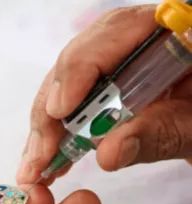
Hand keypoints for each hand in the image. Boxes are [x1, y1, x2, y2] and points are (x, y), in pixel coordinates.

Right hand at [17, 5, 191, 184]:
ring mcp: (116, 63)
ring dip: (48, 129)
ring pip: (67, 86)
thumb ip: (160, 134)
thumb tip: (107, 154)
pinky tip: (51, 158)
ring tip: (37, 166)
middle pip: (78, 61)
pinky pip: (73, 103)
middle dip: (51, 112)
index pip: (114, 32)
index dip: (78, 69)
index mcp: (172, 30)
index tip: (58, 112)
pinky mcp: (105, 87)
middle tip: (38, 157)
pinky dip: (59, 134)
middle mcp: (137, 39)